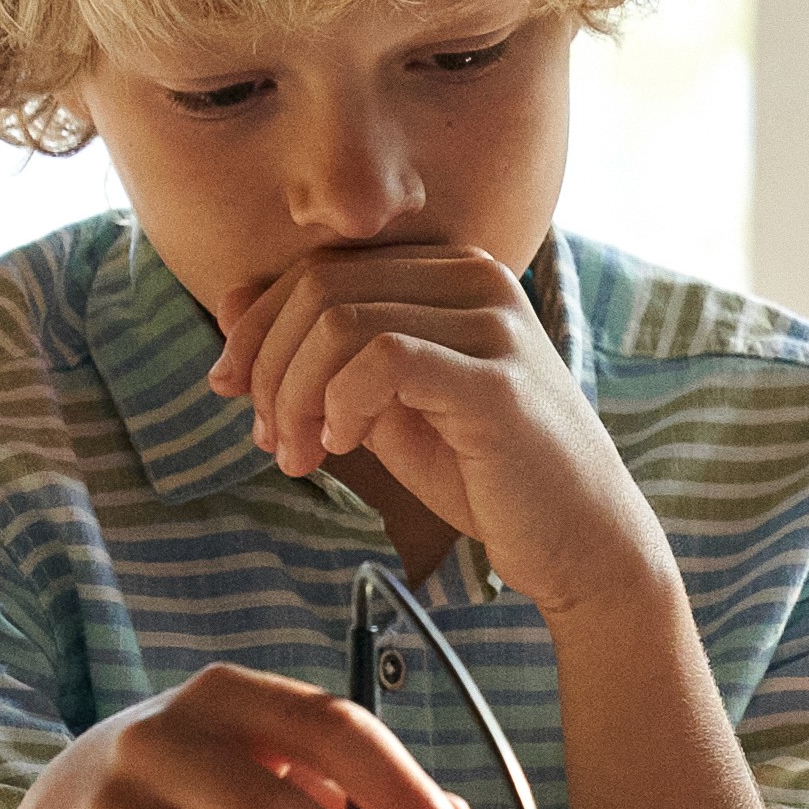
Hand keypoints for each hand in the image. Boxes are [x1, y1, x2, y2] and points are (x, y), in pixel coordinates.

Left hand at [210, 242, 669, 611]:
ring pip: (341, 321)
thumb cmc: (485, 474)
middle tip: (265, 437)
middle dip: (268, 365)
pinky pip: (383, 359)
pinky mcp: (496, 379)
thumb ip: (321, 355)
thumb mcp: (384, 405)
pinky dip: (340, 403)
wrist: (579, 541)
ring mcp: (492, 323)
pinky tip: (339, 446)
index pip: (322, 268)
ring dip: (294, 394)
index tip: (232, 391)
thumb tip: (229, 305)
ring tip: (297, 455)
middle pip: (321, 288)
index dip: (257, 326)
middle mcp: (476, 278)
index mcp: (450, 272)